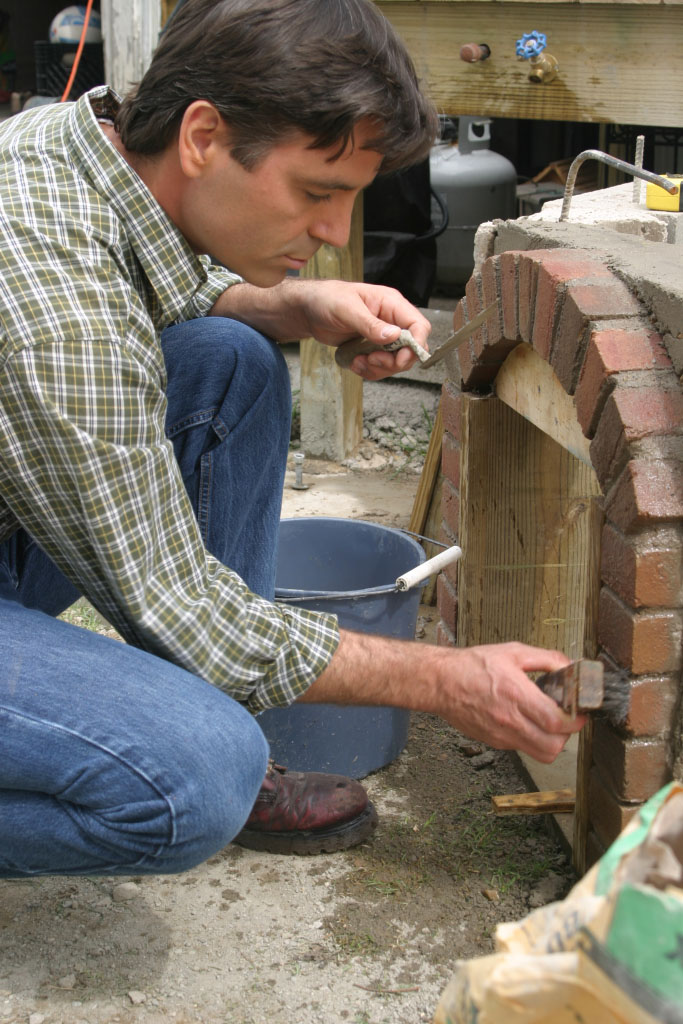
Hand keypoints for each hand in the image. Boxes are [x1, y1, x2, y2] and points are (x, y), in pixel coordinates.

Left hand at [211, 278, 431, 381]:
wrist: (307, 310)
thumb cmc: (326, 299)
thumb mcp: (347, 310)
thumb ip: (370, 324)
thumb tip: (394, 335)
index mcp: (391, 304)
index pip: (419, 326)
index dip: (416, 345)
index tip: (401, 359)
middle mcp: (391, 321)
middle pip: (410, 350)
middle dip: (392, 361)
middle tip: (372, 361)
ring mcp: (382, 337)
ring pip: (395, 362)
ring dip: (378, 369)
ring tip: (358, 362)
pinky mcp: (371, 349)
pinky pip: (379, 368)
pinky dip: (368, 371)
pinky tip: (353, 363)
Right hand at [433, 642, 585, 763]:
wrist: (441, 682)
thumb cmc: (472, 666)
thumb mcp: (513, 652)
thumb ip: (545, 658)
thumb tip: (569, 666)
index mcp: (517, 696)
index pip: (557, 722)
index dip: (576, 720)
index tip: (580, 712)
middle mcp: (510, 720)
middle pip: (553, 747)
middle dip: (567, 735)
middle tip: (566, 719)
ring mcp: (502, 735)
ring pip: (540, 754)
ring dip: (551, 741)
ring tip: (548, 723)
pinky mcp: (494, 742)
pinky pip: (522, 748)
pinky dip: (531, 739)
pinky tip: (526, 721)